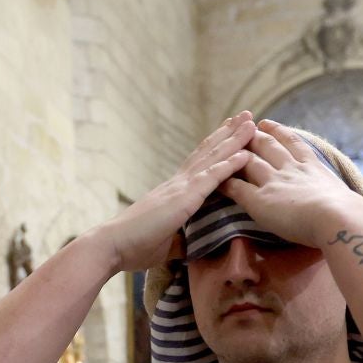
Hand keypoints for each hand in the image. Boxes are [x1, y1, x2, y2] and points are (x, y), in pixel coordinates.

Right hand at [88, 114, 255, 273]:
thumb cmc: (133, 246)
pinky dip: (228, 165)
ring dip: (234, 140)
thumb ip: (178, 240)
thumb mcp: (164, 243)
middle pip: (208, 152)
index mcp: (173, 192)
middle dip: (229, 134)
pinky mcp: (183, 199)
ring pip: (212, 158)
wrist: (112, 245)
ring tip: (251, 122)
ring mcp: (180, 188)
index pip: (198, 163)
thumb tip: (188, 245)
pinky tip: (244, 154)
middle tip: (247, 116)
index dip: (215, 147)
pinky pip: (210, 178)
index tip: (230, 131)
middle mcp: (177, 183)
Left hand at [222, 120, 362, 251]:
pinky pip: (237, 188)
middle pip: (268, 146)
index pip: (293, 144)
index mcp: (312, 167)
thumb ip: (340, 198)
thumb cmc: (349, 215)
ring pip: (250, 162)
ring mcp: (274, 182)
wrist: (337, 217)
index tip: (269, 123)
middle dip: (254, 136)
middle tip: (242, 129)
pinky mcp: (260, 200)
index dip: (279, 132)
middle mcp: (291, 169)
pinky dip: (225, 183)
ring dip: (237, 154)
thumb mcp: (346, 198)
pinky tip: (215, 180)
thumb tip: (354, 210)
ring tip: (225, 150)